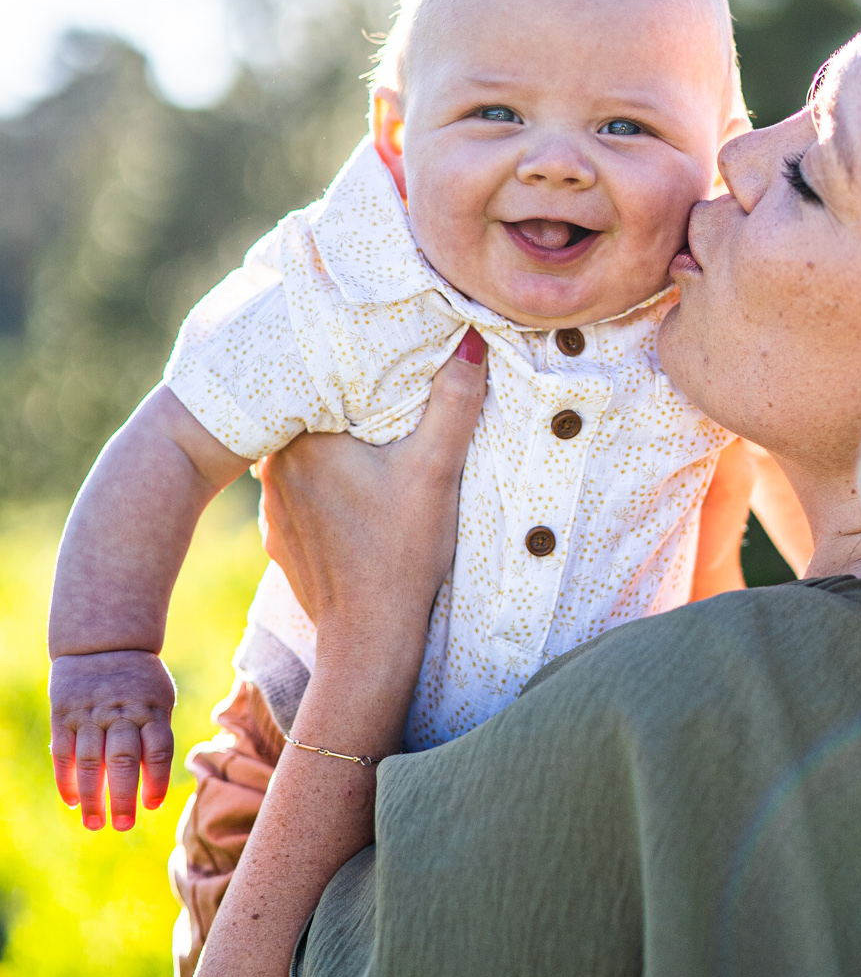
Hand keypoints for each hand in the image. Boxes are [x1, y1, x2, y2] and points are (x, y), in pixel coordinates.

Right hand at [50, 649, 176, 830]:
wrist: (101, 641)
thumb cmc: (139, 680)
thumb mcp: (159, 697)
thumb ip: (157, 734)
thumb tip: (154, 779)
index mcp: (150, 709)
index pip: (157, 750)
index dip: (156, 780)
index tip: (152, 806)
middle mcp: (120, 713)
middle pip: (123, 760)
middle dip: (123, 797)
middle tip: (123, 826)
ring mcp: (89, 714)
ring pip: (90, 761)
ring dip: (91, 796)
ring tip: (94, 823)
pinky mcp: (64, 715)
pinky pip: (64, 752)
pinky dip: (66, 778)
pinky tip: (71, 801)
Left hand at [259, 335, 487, 672]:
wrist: (368, 637)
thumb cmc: (401, 554)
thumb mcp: (436, 471)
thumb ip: (455, 402)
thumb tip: (473, 339)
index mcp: (304, 439)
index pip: (318, 378)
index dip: (349, 365)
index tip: (377, 357)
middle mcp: (274, 466)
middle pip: (310, 415)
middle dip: (342, 405)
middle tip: (378, 393)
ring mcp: (272, 504)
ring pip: (302, 454)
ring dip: (330, 447)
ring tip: (367, 440)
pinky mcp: (280, 536)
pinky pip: (300, 494)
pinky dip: (323, 489)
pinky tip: (353, 494)